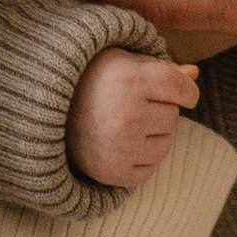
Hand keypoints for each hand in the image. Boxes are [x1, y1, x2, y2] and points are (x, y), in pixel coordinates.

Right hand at [65, 48, 198, 189]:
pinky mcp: (112, 173)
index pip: (182, 89)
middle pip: (173, 116)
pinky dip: (140, 159)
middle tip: (128, 103)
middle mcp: (126, 116)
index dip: (185, 90)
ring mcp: (120, 148)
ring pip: (166, 144)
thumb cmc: (90, 79)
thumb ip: (162, 69)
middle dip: (159, 108)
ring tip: (122, 123)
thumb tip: (194, 75)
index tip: (177, 90)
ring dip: (153, 135)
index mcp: (130, 81)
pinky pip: (150, 169)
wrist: (41, 110)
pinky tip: (118, 143)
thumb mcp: (124, 63)